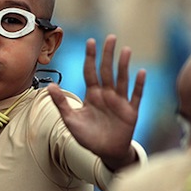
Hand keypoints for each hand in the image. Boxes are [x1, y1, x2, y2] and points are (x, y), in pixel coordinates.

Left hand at [47, 34, 145, 170]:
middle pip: (107, 71)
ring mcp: (119, 102)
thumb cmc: (88, 136)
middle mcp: (106, 95)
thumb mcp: (70, 120)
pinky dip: (138, 85)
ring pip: (122, 79)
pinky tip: (141, 72)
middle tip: (110, 38)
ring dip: (123, 65)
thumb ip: (61, 103)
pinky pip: (135, 96)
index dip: (90, 57)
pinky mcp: (131, 112)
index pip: (90, 72)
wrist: (105, 153)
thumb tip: (49, 86)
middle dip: (107, 55)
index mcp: (92, 94)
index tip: (90, 41)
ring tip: (126, 50)